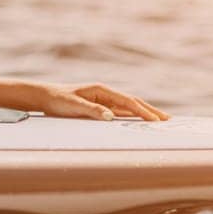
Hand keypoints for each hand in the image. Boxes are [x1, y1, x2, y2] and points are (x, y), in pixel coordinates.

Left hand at [0, 78, 168, 120]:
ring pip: (128, 108)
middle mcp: (105, 94)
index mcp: (101, 90)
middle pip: (133, 102)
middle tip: (168, 120)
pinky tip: (140, 123)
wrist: (45, 97)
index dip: (142, 111)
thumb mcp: (72, 105)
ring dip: (144, 114)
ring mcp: (104, 100)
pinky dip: (132, 117)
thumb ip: (90, 110)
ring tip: (160, 121)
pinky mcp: (100, 108)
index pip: (127, 101)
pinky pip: (120, 113)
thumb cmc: (57, 100)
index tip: (155, 120)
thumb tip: (109, 116)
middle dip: (150, 111)